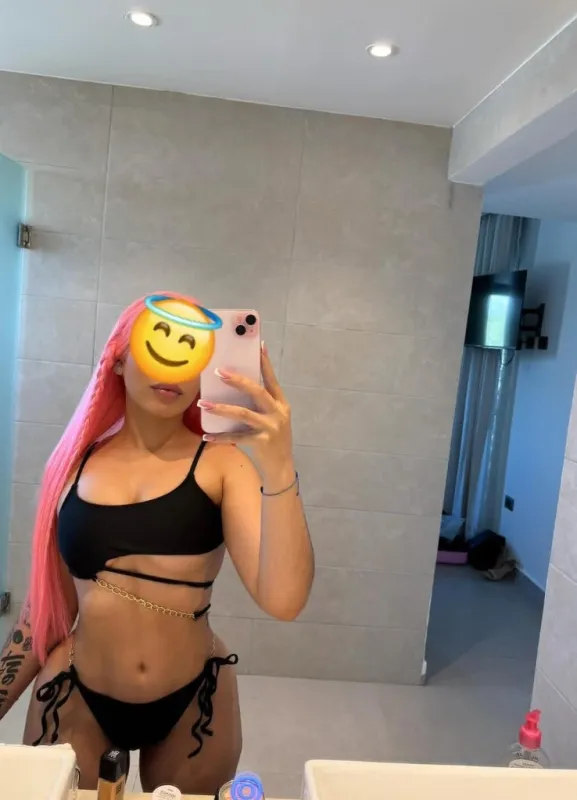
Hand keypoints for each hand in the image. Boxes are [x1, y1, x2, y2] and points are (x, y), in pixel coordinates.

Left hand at [198, 343, 293, 480]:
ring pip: (243, 414)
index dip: (265, 363)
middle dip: (238, 381)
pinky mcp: (262, 442)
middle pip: (257, 392)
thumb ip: (261, 404)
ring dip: (221, 408)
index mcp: (281, 404)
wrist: (282, 467)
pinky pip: (236, 437)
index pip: (272, 379)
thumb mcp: (273, 418)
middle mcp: (278, 413)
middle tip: (219, 372)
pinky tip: (206, 435)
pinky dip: (220, 436)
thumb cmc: (273, 439)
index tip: (258, 346)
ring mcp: (271, 428)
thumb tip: (238, 385)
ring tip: (203, 404)